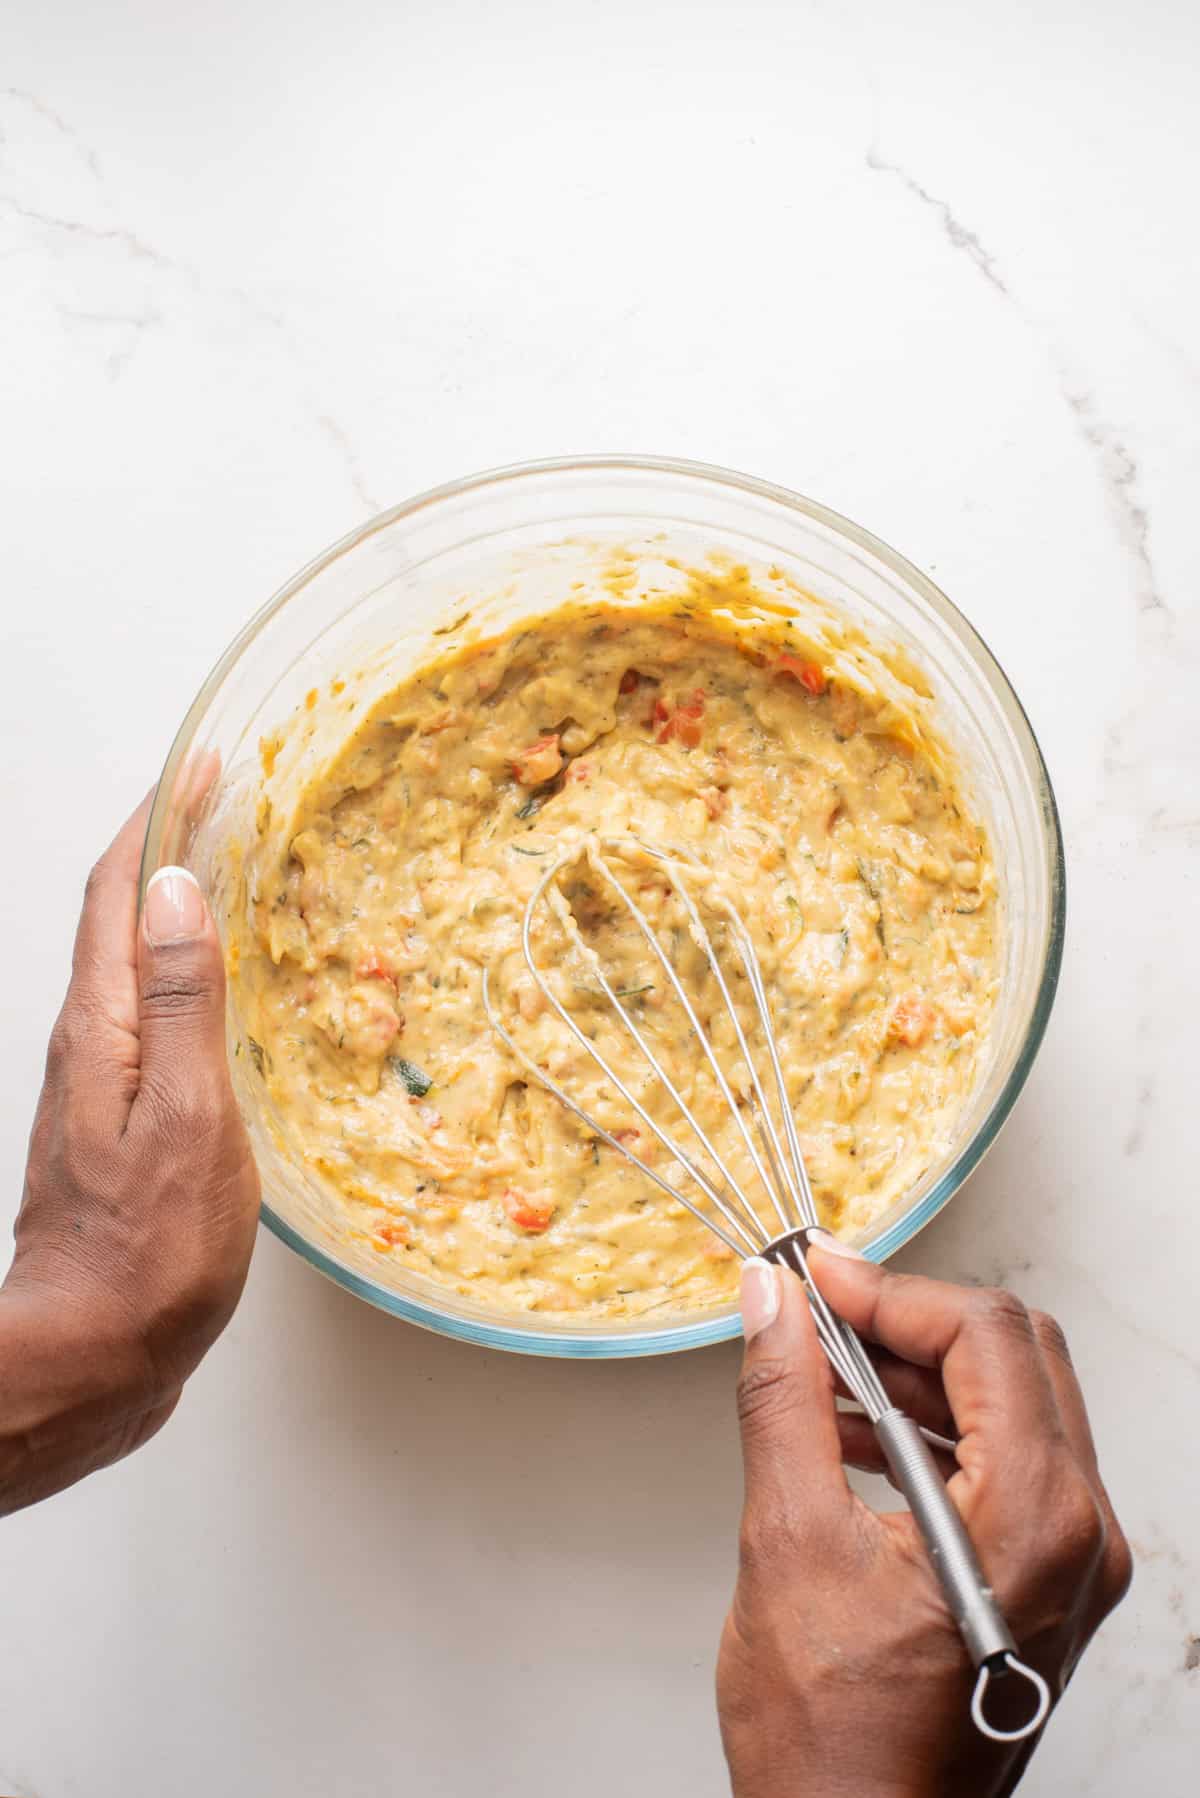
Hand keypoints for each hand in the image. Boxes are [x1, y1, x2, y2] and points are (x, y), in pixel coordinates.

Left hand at [1, 795, 258, 1514]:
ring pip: (132, 960)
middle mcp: (89, 1043)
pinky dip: (183, 965)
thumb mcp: (186, 1120)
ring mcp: (99, 1082)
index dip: (158, 821)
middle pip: (118, 915)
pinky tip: (220, 981)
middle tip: (226, 798)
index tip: (204, 766)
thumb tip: (181, 893)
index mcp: (102, 1029)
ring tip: (230, 865)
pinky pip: (149, 1009)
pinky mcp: (116, 1118)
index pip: (119, 894)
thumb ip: (184, 1005)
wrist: (91, 1355)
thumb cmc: (149, 1254)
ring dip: (173, 899)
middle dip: (165, 843)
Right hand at [717, 1243, 1130, 1797]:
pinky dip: (929, 1426)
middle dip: (909, 1318)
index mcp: (1037, 1520)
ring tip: (815, 1370)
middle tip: (819, 1308)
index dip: (892, 1289)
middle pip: (1014, 1354)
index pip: (986, 1335)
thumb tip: (772, 1301)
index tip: (817, 1277)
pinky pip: (1004, 1458)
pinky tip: (843, 1430)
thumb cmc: (835, 1738)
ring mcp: (1072, 1560)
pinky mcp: (1046, 1577)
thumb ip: (783, 1398)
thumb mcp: (787, 1540)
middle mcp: (1080, 1535)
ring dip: (913, 1369)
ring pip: (1011, 1400)